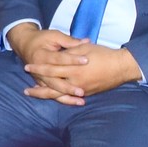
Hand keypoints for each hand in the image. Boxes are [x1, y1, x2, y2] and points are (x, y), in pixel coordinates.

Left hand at [7, 25, 140, 104]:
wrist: (121, 66)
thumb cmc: (103, 53)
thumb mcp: (83, 48)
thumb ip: (69, 52)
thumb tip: (57, 54)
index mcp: (73, 68)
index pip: (51, 69)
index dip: (39, 68)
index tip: (27, 67)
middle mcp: (76, 81)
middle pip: (52, 87)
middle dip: (38, 89)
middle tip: (26, 91)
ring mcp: (81, 90)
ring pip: (60, 96)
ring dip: (46, 96)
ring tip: (36, 96)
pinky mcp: (87, 94)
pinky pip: (70, 98)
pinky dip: (60, 98)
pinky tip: (53, 97)